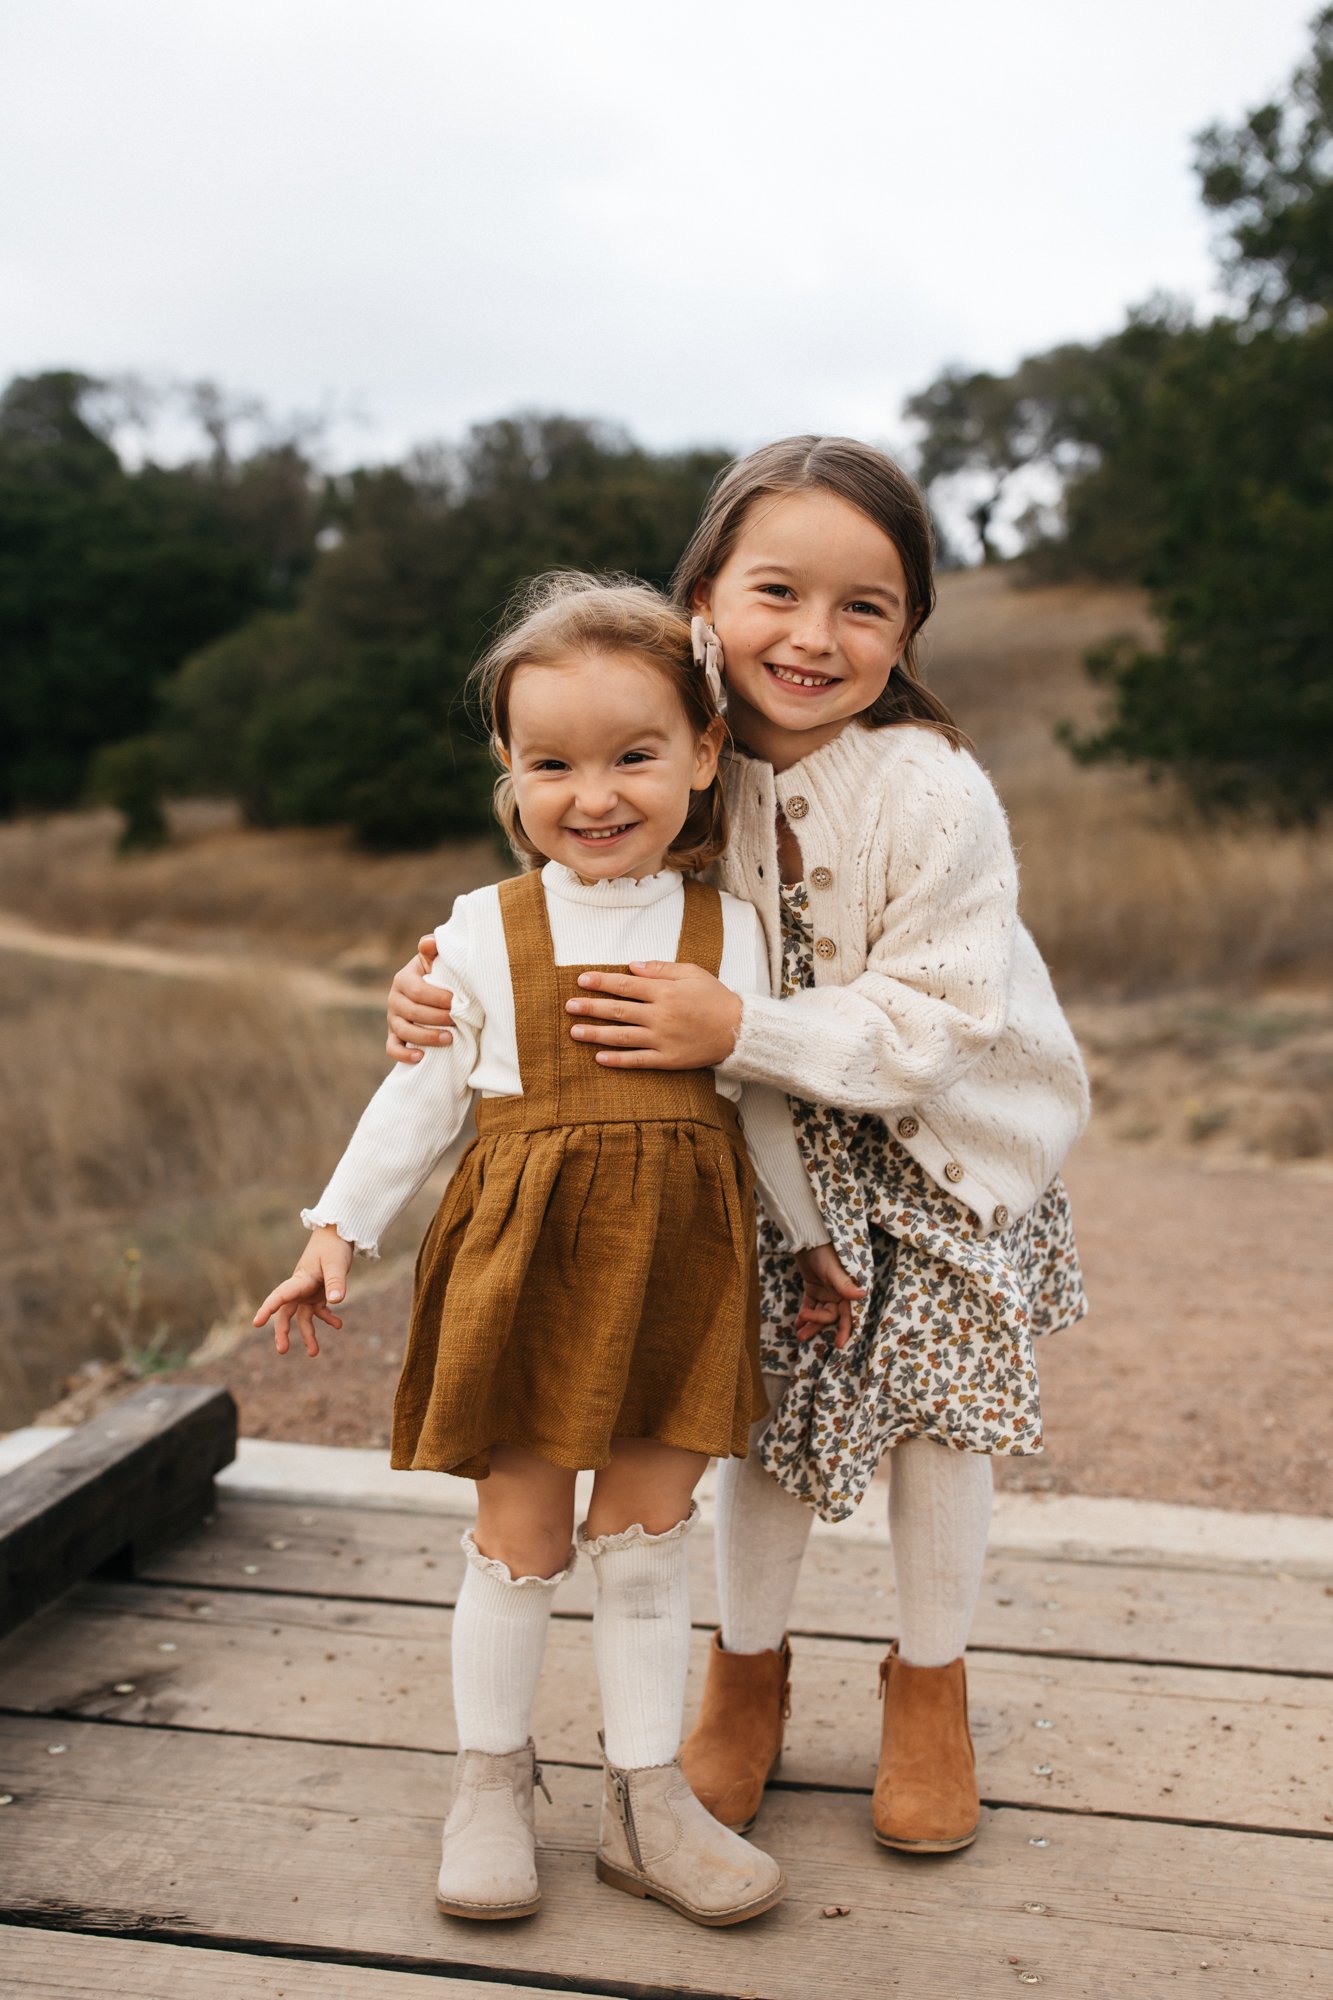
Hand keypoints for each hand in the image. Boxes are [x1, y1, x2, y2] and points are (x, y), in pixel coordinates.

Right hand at [253, 1227, 353, 1356]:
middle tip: (282, 1350)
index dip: (268, 1309)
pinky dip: (327, 1318)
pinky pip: (319, 1310)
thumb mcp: (337, 1264)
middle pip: (286, 1313)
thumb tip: (337, 1302)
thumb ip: (336, 1282)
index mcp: (299, 1280)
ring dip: (307, 1334)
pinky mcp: (319, 1292)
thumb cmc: (334, 1246)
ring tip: (314, 1354)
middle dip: (282, 1332)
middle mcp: (300, 1288)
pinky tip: (339, 1325)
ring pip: (302, 1317)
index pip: (280, 1296)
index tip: (256, 1323)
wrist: (338, 1233)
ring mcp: (308, 1291)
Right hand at [387, 935, 454, 1063]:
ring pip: (404, 1032)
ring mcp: (392, 1019)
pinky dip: (404, 1055)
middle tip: (458, 1021)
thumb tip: (430, 942)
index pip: (418, 991)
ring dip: (427, 1037)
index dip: (438, 998)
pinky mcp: (393, 1036)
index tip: (457, 1002)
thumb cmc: (437, 975)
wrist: (430, 993)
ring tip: (449, 1039)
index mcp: (403, 979)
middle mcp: (394, 999)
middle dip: (437, 1018)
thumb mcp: (434, 960)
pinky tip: (421, 1057)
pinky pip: (392, 1048)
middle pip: (412, 1012)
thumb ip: (433, 949)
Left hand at [565, 961, 742, 1068]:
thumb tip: (632, 966)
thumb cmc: (714, 997)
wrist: (738, 1030)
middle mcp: (660, 1016)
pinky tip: (599, 1057)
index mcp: (665, 992)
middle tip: (569, 1006)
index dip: (601, 982)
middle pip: (618, 1010)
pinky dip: (617, 1059)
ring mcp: (662, 1039)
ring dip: (596, 1034)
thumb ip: (661, 968)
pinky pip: (637, 1060)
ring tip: (574, 1031)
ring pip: (622, 1036)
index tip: (581, 980)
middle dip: (591, 1007)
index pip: (626, 985)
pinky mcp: (668, 1060)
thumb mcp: (692, 972)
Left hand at [793, 1242, 865, 1350]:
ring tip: (799, 1335)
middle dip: (818, 1325)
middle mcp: (839, 1292)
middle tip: (803, 1336)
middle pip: (831, 1315)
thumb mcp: (833, 1268)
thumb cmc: (824, 1249)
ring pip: (819, 1312)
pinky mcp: (813, 1287)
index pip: (849, 1313)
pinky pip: (809, 1305)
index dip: (846, 1329)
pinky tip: (797, 1323)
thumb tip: (861, 1296)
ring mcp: (826, 1290)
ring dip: (810, 1323)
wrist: (808, 1236)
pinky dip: (804, 1314)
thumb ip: (844, 1284)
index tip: (840, 1345)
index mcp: (848, 1288)